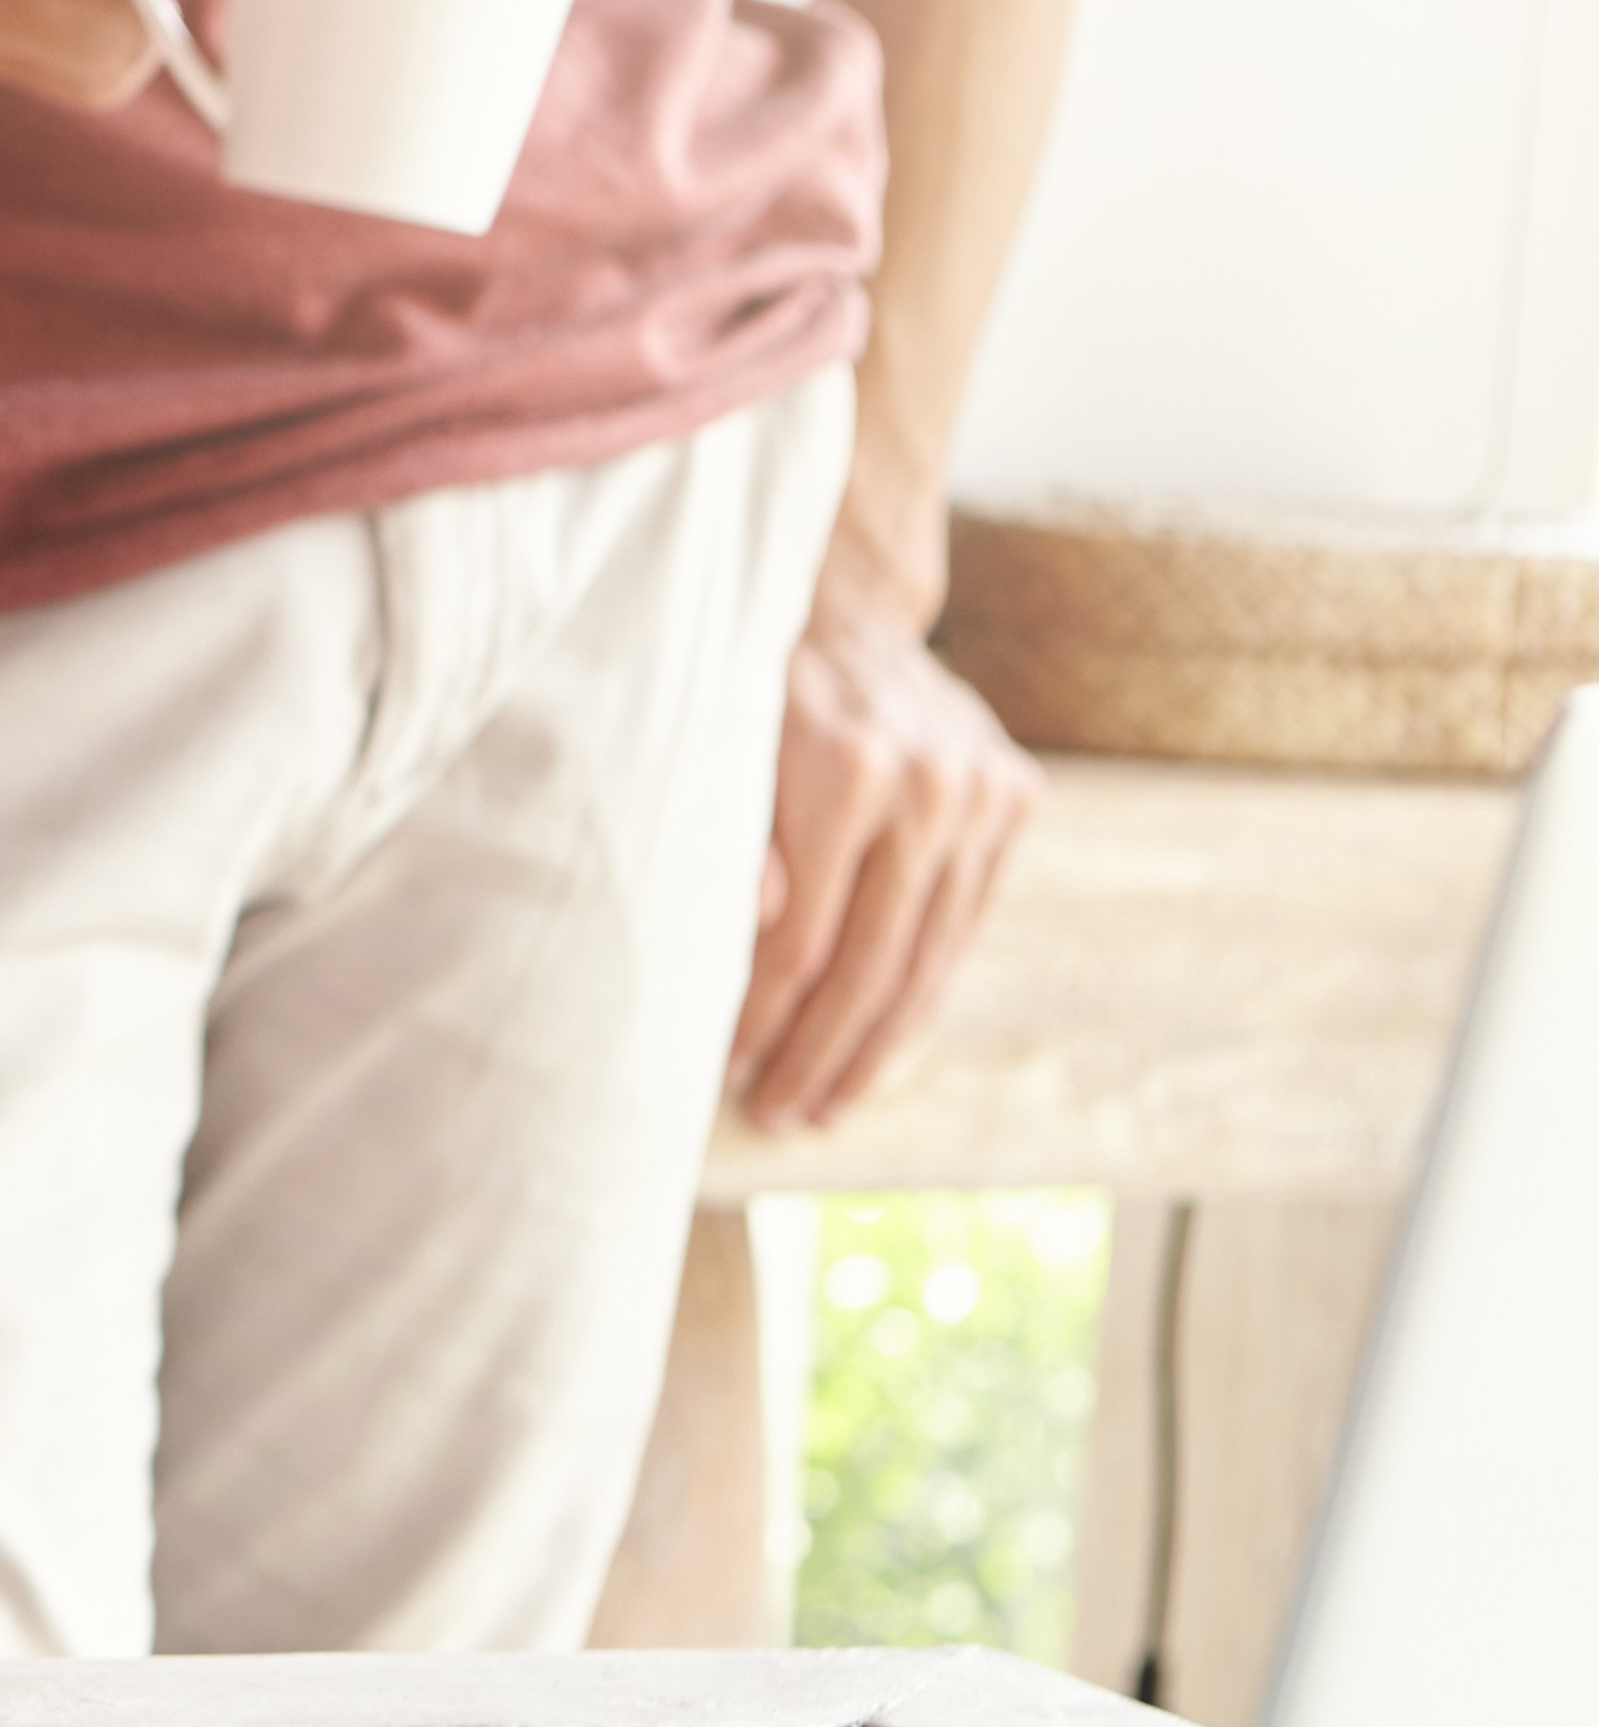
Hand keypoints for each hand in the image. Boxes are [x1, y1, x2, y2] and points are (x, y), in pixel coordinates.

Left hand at [728, 608, 1039, 1128]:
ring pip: (929, 957)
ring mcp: (981, 793)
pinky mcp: (1014, 798)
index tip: (726, 1070)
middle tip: (779, 1115)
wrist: (844, 611)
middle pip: (870, 962)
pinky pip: (962, 925)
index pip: (799, 941)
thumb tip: (753, 953)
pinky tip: (881, 1044)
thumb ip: (729, 849)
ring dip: (877, 1045)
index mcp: (843, 771)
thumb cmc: (749, 694)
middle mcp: (927, 785)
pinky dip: (922, 990)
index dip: (761, 1019)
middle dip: (819, 1052)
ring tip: (828, 1105)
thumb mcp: (712, 754)